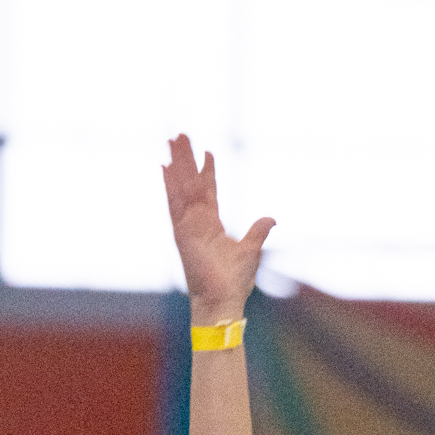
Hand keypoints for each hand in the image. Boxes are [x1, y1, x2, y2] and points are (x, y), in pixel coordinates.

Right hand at [162, 133, 274, 320]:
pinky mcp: (181, 233)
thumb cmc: (235, 282)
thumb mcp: (251, 250)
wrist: (223, 300)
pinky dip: (169, 186)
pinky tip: (164, 167)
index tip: (208, 151)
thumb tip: (271, 218)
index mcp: (212, 224)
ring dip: (176, 163)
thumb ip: (258, 231)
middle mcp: (197, 221)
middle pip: (191, 182)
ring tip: (171, 140)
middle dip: (186, 159)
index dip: (208, 171)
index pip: (208, 191)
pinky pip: (174, 204)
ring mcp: (188, 225)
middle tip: (181, 135)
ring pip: (181, 187)